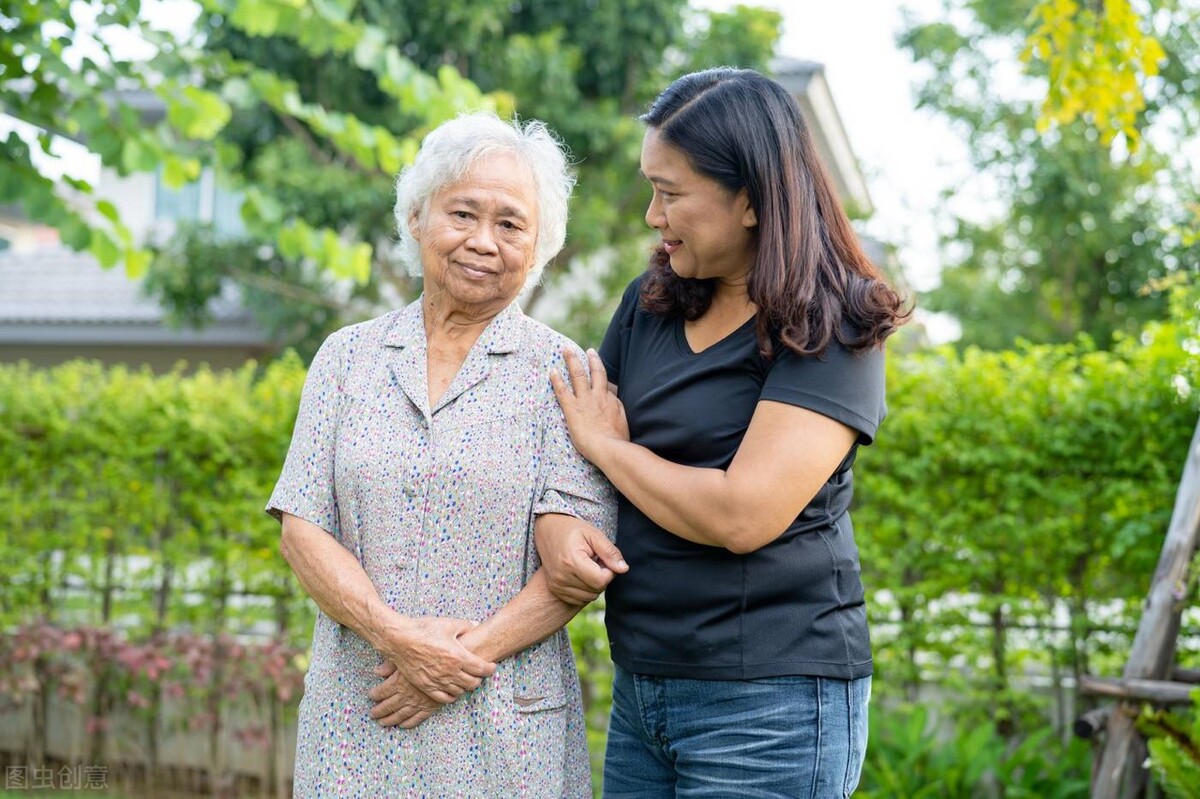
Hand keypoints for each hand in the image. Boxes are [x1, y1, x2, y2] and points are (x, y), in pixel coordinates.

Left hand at [368, 660, 441, 727]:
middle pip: (388, 706)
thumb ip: (390, 665)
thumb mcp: (407, 657)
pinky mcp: (429, 708)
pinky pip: (416, 719)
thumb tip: (377, 671)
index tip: (371, 696)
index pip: (381, 692)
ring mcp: (417, 703)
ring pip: (399, 715)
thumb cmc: (429, 658)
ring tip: (383, 722)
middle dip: (378, 711)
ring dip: (390, 720)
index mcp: (398, 682)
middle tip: (373, 714)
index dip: (374, 695)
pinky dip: (408, 724)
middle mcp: (406, 695)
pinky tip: (402, 725)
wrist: (451, 666)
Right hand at [374, 617, 495, 703]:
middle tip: (479, 673)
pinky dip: (452, 695)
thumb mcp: (448, 624)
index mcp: (458, 656)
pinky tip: (453, 690)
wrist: (401, 639)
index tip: (491, 667)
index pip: (481, 668)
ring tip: (466, 680)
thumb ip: (466, 626)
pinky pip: (444, 698)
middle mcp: (450, 671)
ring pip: (460, 691)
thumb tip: (476, 625)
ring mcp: (438, 681)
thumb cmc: (424, 630)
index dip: (490, 668)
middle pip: (473, 683)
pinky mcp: (426, 686)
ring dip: (466, 687)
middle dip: (479, 679)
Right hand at [535, 514, 627, 604]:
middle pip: (595, 590)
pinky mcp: (555, 589)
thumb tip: (623, 569)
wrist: (547, 529)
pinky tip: (581, 574)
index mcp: (571, 562)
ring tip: (588, 566)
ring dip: (594, 584)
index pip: (601, 581)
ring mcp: (556, 585)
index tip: (604, 559)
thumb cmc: (573, 529)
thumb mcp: (593, 534)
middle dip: (602, 577)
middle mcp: (561, 577)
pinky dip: (585, 589)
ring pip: (588, 597)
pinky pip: (578, 599)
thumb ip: (609, 552)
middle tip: (596, 560)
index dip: (609, 571)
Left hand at [550, 348, 629, 463]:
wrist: (610, 448)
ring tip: (566, 350)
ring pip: (578, 375)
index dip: (602, 380)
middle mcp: (599, 396)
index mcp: (612, 400)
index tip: (598, 373)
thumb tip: (616, 405)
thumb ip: (618, 411)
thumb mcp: (624, 423)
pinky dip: (557, 380)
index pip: (606, 386)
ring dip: (572, 361)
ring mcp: (585, 400)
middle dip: (591, 359)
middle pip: (596, 372)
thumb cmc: (619, 441)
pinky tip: (552, 371)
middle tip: (588, 350)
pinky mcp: (572, 408)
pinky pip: (562, 390)